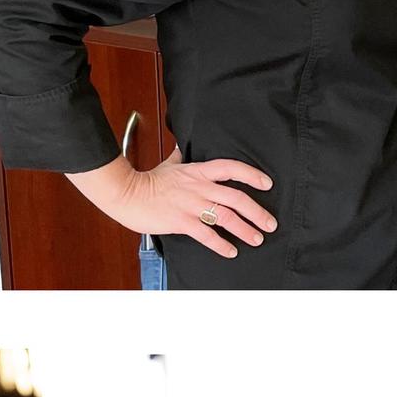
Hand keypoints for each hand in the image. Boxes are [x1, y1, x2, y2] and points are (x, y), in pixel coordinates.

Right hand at [71, 147, 276, 259]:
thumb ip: (181, 157)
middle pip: (236, 198)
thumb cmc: (147, 181)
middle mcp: (199, 187)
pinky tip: (231, 251)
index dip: (252, 175)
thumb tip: (183, 145)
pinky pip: (207, 235)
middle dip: (257, 212)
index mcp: (198, 171)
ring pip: (226, 217)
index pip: (231, 168)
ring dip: (245, 230)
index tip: (267, 183)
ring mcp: (191, 205)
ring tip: (257, 239)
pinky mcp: (181, 221)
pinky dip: (221, 245)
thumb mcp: (169, 164)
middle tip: (270, 223)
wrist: (127, 194)